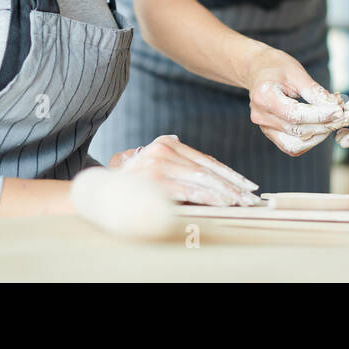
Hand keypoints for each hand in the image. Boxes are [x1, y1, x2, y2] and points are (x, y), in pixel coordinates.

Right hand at [110, 134, 260, 204]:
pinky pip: (186, 190)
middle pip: (207, 169)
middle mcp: (163, 149)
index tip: (248, 185)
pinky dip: (206, 197)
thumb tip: (215, 181)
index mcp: (167, 143)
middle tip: (251, 198)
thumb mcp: (157, 167)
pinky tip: (220, 204)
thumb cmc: (133, 183)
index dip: (230, 174)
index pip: (206, 160)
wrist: (97, 190)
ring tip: (240, 203)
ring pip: (200, 178)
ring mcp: (157, 163)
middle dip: (232, 185)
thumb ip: (181, 168)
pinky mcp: (153, 179)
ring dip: (224, 193)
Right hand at [245, 47, 348, 155]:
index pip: (295, 114)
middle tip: (346, 117)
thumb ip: (314, 91)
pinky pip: (291, 146)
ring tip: (335, 122)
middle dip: (324, 125)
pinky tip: (323, 128)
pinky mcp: (270, 133)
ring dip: (319, 136)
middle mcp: (260, 115)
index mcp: (264, 96)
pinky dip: (309, 141)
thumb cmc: (277, 67)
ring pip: (295, 144)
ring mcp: (264, 127)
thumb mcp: (296, 72)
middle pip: (296, 130)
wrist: (258, 69)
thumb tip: (335, 107)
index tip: (339, 111)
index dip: (319, 115)